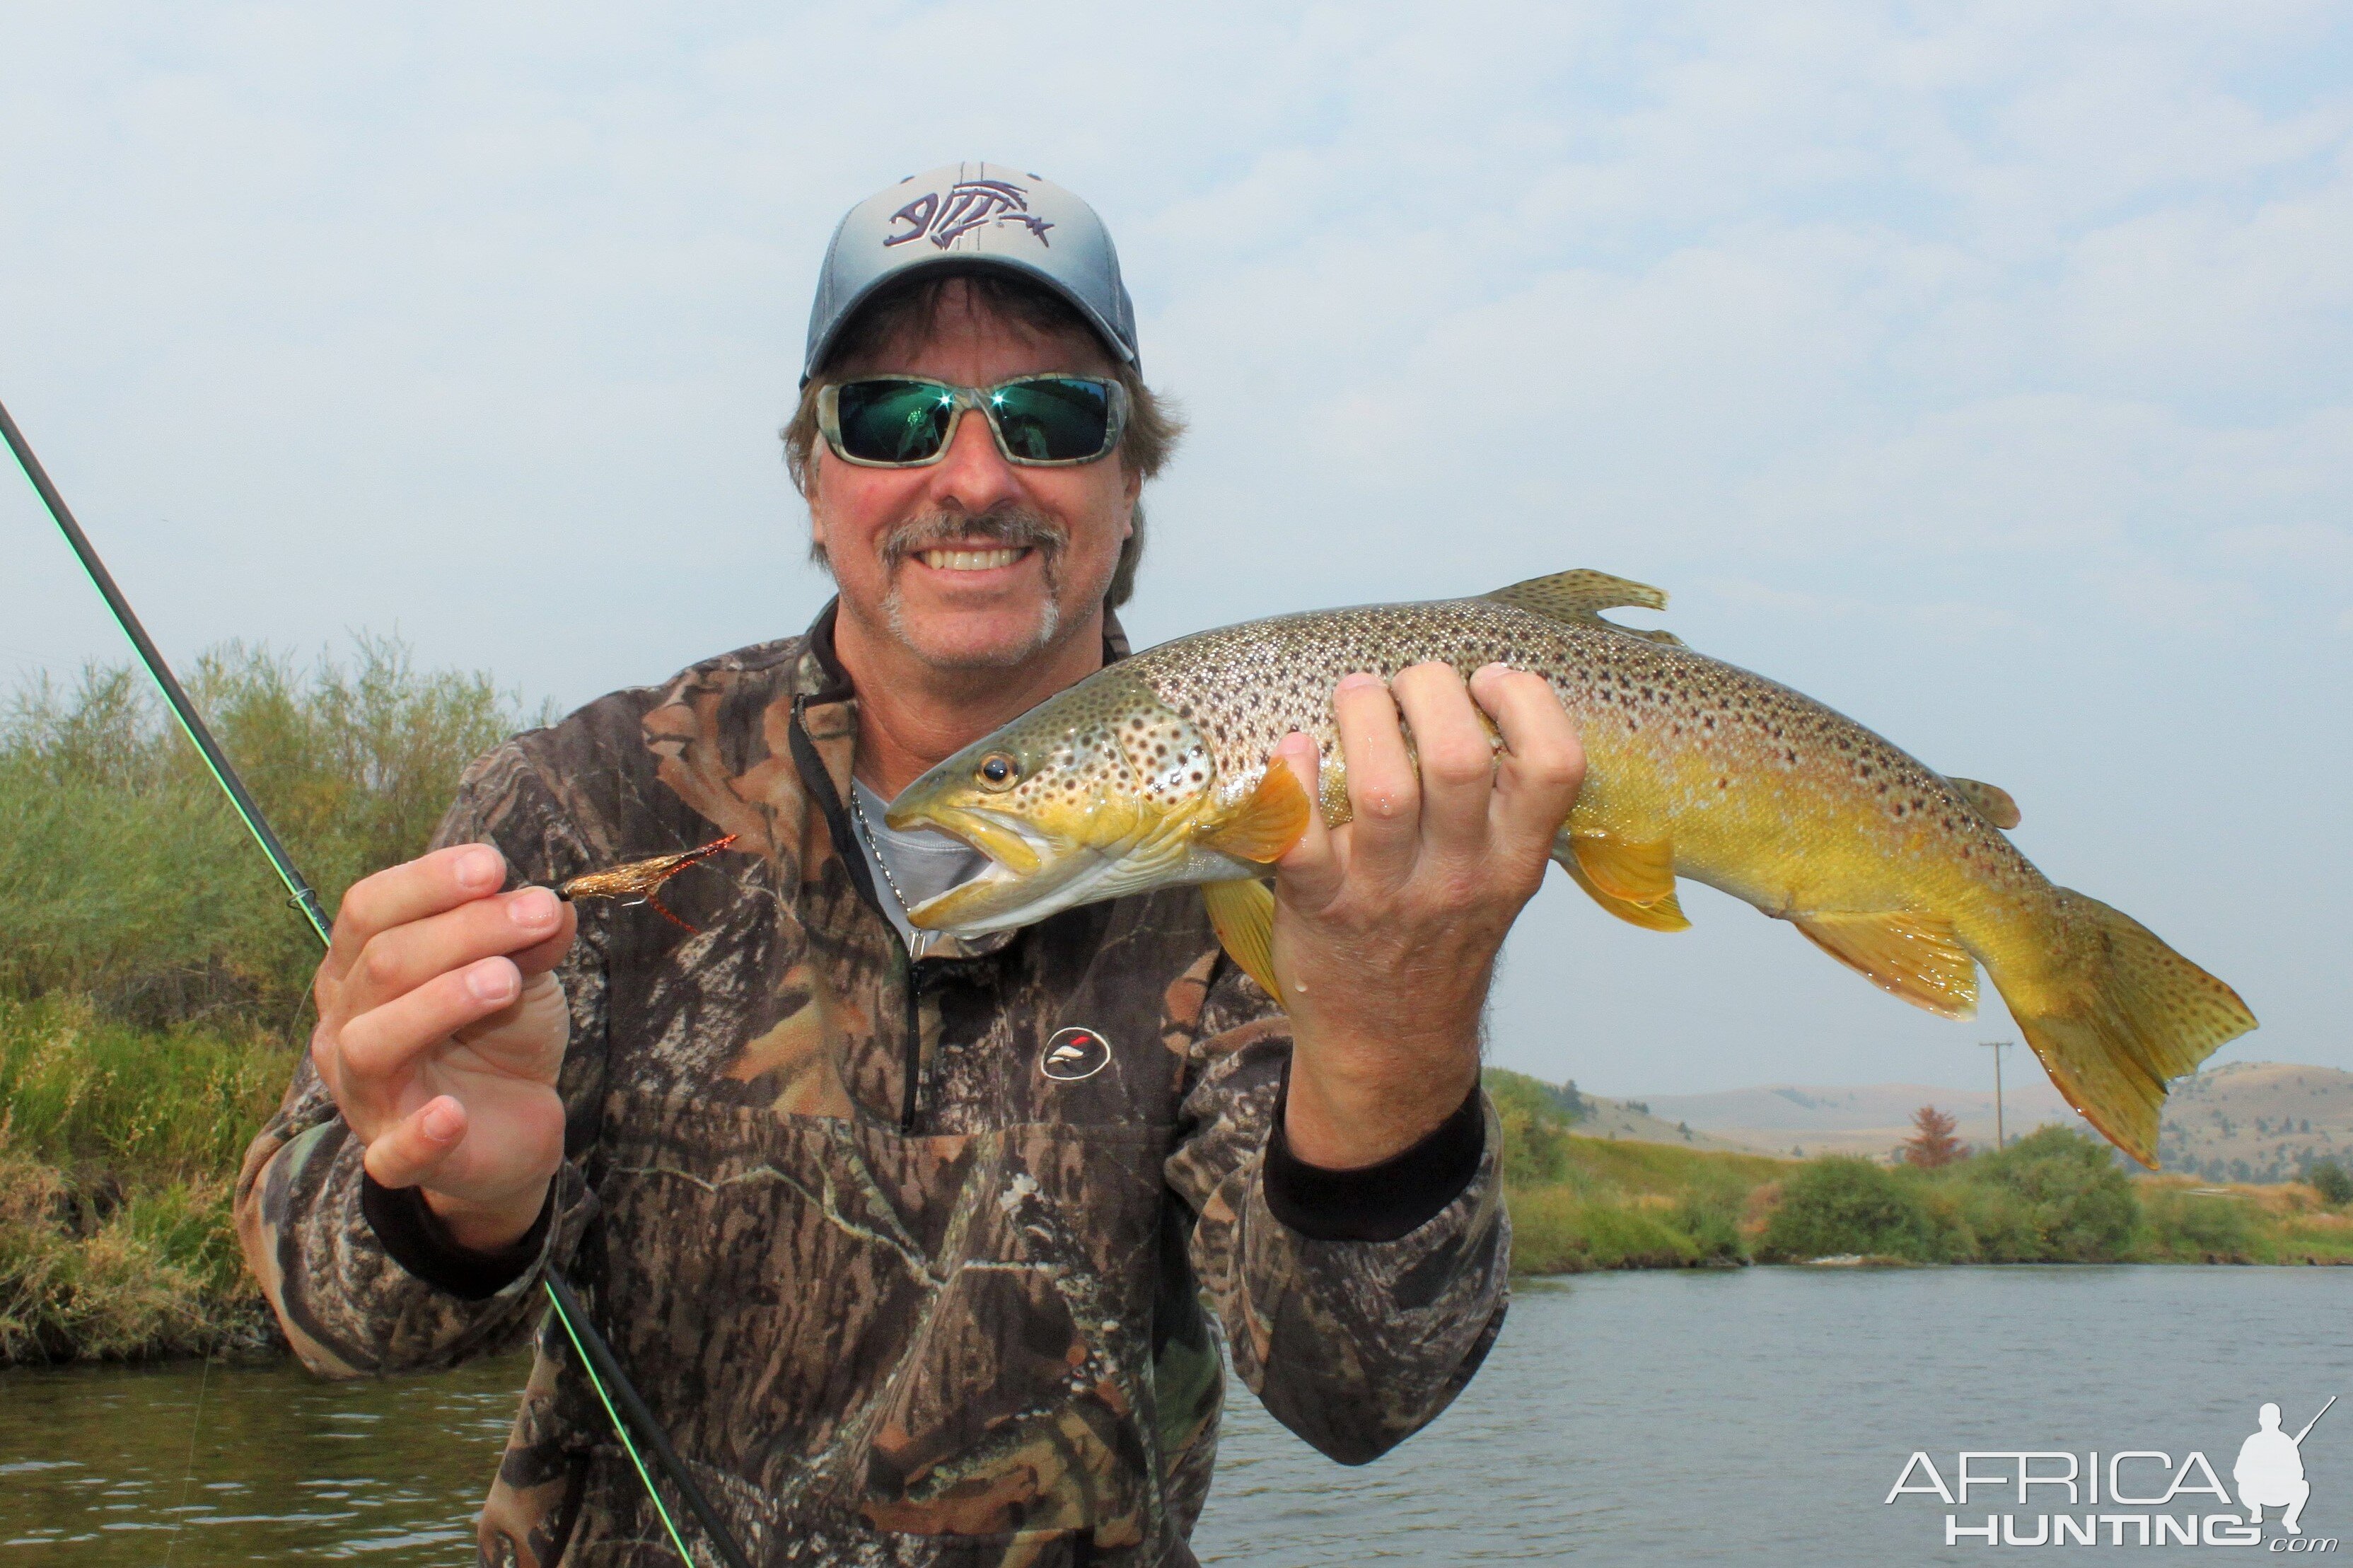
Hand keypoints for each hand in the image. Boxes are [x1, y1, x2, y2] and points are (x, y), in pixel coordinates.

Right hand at [310, 843, 576, 1250]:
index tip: (493, 865)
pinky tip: (451, 1113)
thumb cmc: (495, 1035)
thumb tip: (553, 902)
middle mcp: (344, 1024)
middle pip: (383, 964)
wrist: (512, 1126)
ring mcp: (365, 1093)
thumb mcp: (520, 972)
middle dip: (465, 930)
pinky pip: (393, 1152)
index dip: (426, 882)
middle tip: (539, 914)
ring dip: (441, 1002)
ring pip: (373, 1041)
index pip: (368, 909)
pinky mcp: (397, 1156)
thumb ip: (529, 938)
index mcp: (359, 967)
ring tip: (507, 981)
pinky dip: (420, 1132)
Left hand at [1271, 663, 1583, 1168]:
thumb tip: (1477, 698)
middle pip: (1458, 760)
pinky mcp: (1317, 907)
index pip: (1553, 768)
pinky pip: (1300, 836)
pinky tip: (1294, 750)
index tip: (1492, 680)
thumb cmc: (1440, 941)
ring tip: (1355, 695)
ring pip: (1382, 789)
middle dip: (1429, 691)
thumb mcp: (1500, 882)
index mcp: (1514, 861)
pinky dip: (1291, 780)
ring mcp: (1386, 895)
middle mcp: (1458, 877)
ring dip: (1362, 719)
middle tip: (1407, 682)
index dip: (1528, 704)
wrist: (1389, 1045)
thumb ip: (1502, 808)